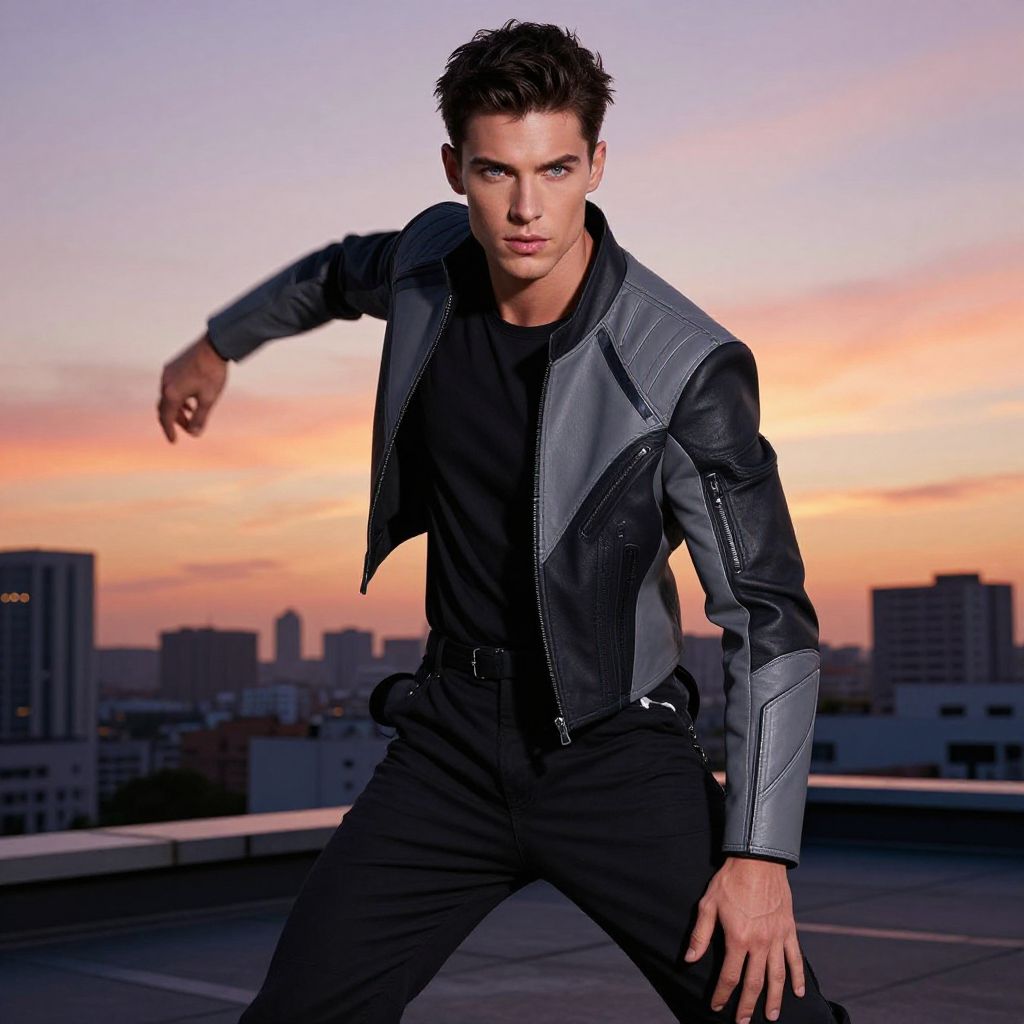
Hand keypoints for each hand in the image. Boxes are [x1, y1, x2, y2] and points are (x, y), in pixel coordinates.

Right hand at [157, 332, 227, 442]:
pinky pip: (171, 386)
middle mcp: (165, 383)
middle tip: (187, 429)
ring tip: (191, 414)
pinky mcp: (173, 365)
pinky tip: (191, 399)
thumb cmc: (212, 374)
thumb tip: (194, 434)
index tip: (173, 441)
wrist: (214, 346)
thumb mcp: (209, 399)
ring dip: (178, 408)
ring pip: (168, 396)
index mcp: (172, 393)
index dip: (169, 430)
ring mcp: (168, 373)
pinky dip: (179, 396)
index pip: (166, 417)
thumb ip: (200, 418)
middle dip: (175, 420)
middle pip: (165, 407)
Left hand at [684, 856, 804, 1022]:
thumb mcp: (708, 904)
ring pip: (777, 976)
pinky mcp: (789, 930)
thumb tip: (689, 960)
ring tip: (771, 1015)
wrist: (758, 860)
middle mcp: (760, 943)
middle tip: (743, 1022)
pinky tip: (797, 992)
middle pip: (754, 983)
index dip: (722, 994)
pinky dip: (797, 976)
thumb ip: (700, 934)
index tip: (716, 1006)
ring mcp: (777, 938)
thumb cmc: (729, 880)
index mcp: (738, 938)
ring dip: (774, 998)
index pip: (730, 976)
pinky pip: (795, 958)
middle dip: (748, 1005)